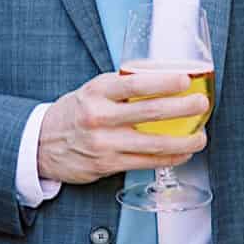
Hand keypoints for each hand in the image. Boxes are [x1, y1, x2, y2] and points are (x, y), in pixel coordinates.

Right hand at [37, 69, 208, 185]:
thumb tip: (163, 78)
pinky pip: (146, 162)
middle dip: (183, 109)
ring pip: (153, 144)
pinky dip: (170, 158)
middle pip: (150, 112)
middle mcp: (100, 117)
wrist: (41, 143)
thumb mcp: (93, 90)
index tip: (185, 80)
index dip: (163, 82)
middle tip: (202, 104)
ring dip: (184, 141)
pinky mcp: (107, 165)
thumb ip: (122, 85)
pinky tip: (183, 153)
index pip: (134, 84)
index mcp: (97, 93)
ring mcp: (104, 143)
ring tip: (201, 136)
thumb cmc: (76, 112)